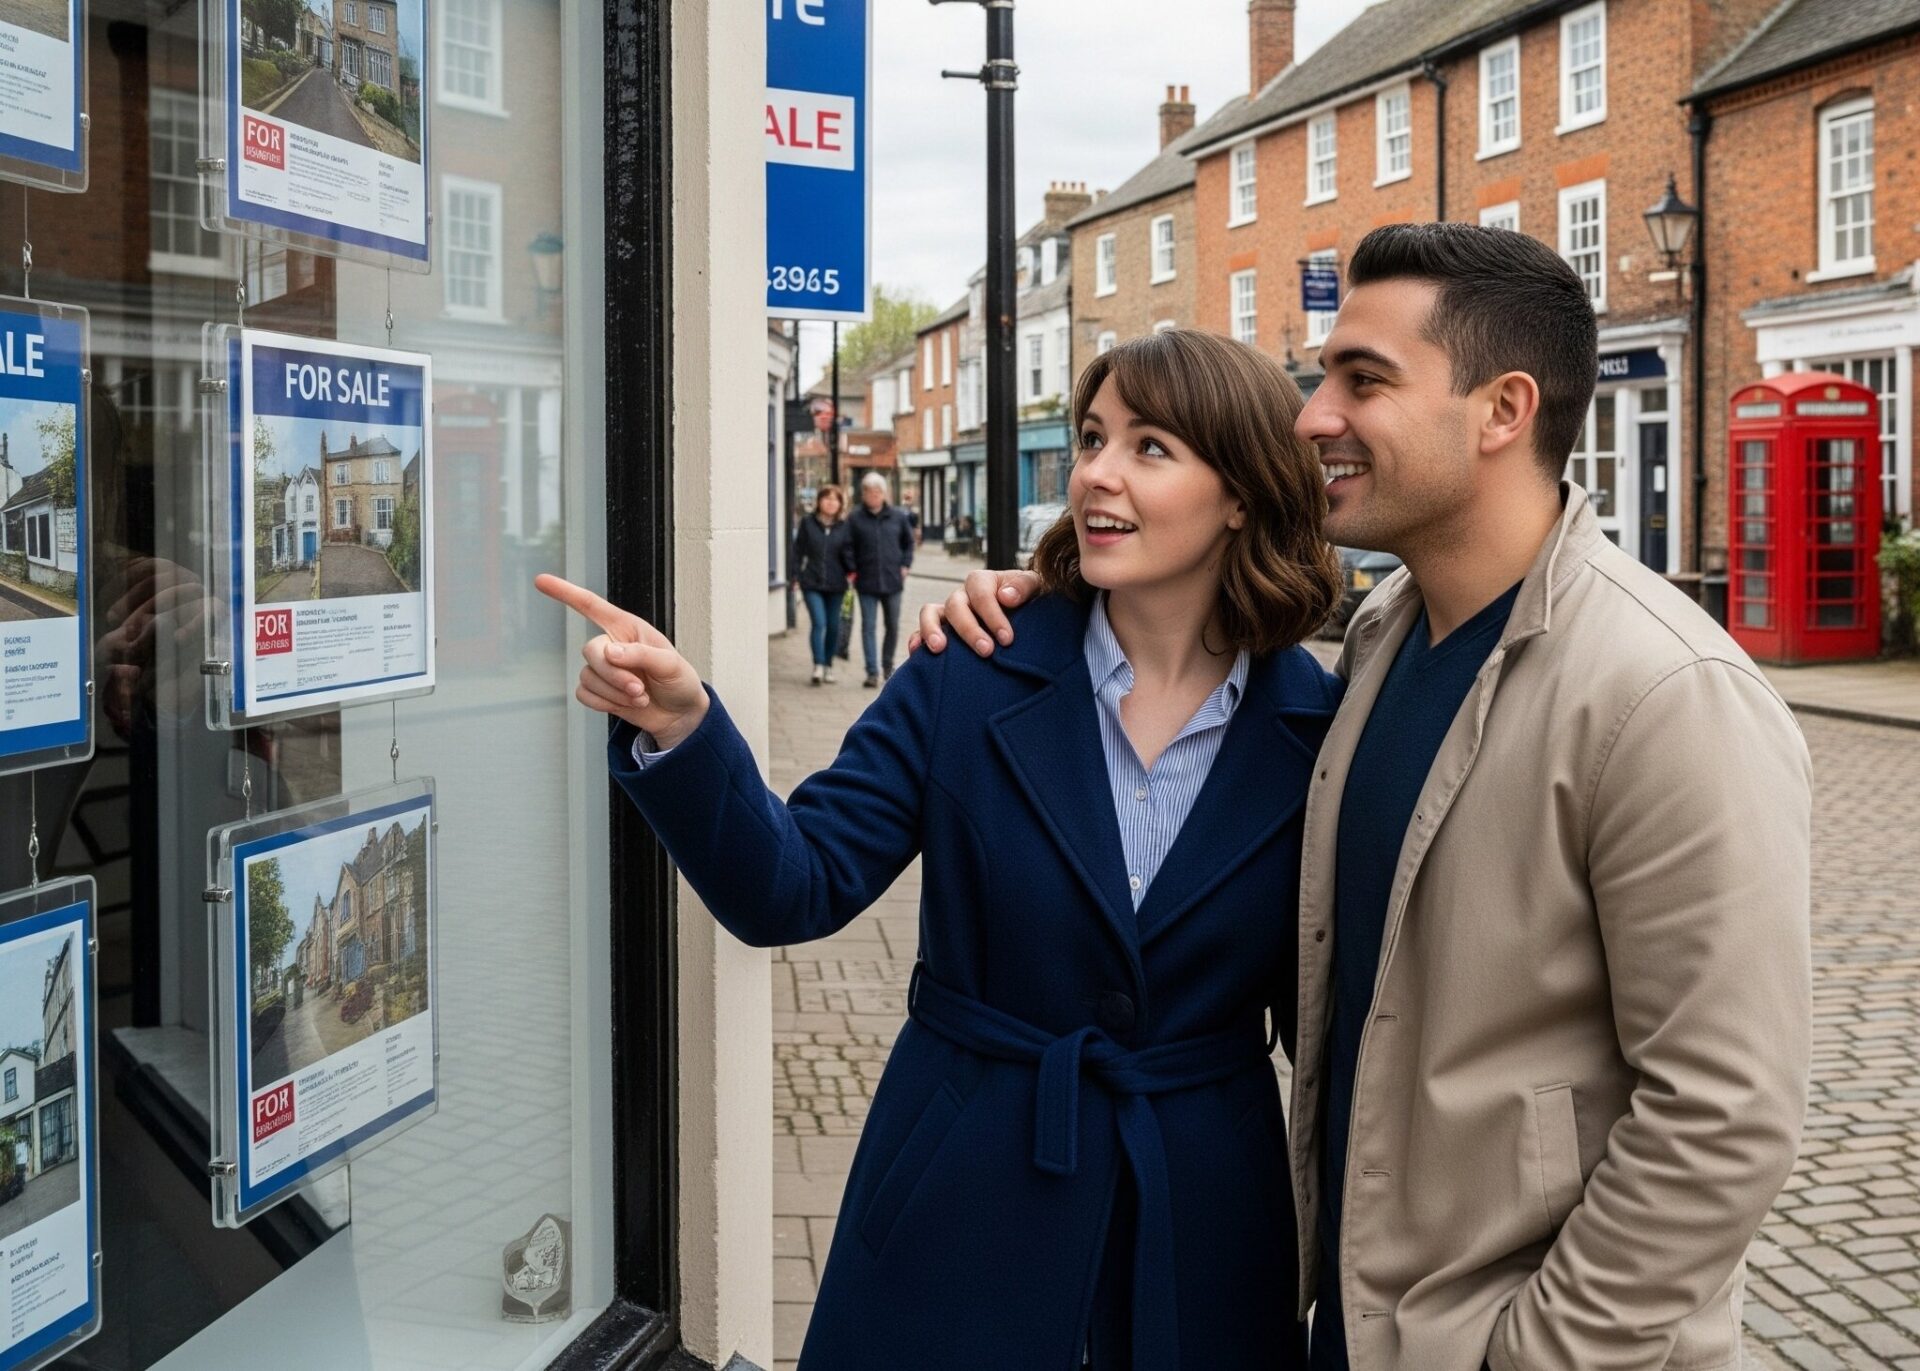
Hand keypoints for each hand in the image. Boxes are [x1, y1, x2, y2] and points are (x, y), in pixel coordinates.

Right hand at [535, 574, 709, 748]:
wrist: (679, 714)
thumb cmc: (679, 681)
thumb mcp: (670, 664)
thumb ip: (641, 655)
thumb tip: (610, 652)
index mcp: (628, 628)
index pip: (591, 606)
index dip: (566, 592)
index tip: (540, 581)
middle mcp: (611, 644)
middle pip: (590, 651)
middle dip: (614, 675)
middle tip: (639, 689)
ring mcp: (603, 669)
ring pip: (588, 677)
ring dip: (615, 693)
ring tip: (640, 697)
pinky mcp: (599, 691)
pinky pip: (584, 695)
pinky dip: (605, 704)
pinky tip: (626, 705)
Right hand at [907, 569, 1039, 655]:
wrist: (1025, 615)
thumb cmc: (1028, 602)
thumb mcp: (1034, 587)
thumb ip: (1023, 587)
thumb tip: (1005, 596)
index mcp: (982, 581)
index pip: (981, 594)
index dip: (993, 615)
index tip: (1007, 639)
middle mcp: (962, 595)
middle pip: (956, 605)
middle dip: (969, 630)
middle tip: (986, 651)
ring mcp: (948, 612)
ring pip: (930, 613)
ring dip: (932, 630)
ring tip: (939, 649)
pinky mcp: (940, 630)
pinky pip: (920, 631)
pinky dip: (916, 640)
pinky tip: (917, 653)